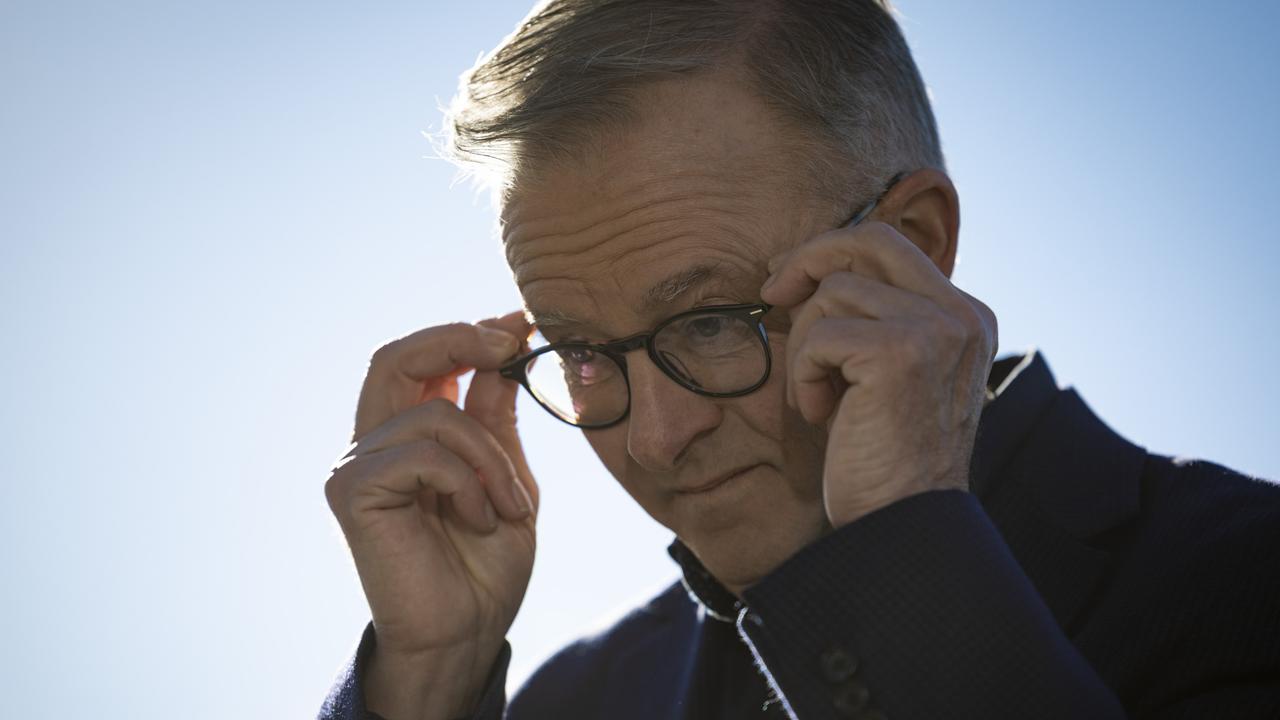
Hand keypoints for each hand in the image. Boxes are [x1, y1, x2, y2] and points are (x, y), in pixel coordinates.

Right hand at [324, 312, 537, 718]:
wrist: (469, 632)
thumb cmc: (485, 564)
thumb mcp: (505, 476)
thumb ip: (494, 416)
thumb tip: (503, 349)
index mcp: (408, 437)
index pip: (420, 359)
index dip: (468, 332)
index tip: (522, 322)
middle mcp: (373, 443)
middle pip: (394, 355)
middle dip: (457, 338)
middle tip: (511, 343)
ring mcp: (357, 466)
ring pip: (432, 413)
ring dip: (489, 456)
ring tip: (509, 506)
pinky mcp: (352, 492)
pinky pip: (422, 454)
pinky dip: (466, 482)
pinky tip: (478, 520)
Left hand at [761, 222, 996, 526]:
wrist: (900, 522)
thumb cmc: (881, 456)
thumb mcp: (883, 374)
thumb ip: (869, 319)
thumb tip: (805, 274)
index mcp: (964, 316)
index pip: (890, 246)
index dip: (830, 252)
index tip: (787, 280)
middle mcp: (960, 314)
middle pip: (870, 240)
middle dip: (808, 259)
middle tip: (771, 293)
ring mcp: (937, 330)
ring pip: (833, 293)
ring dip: (806, 348)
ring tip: (820, 400)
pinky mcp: (901, 353)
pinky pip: (820, 334)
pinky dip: (805, 375)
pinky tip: (823, 416)